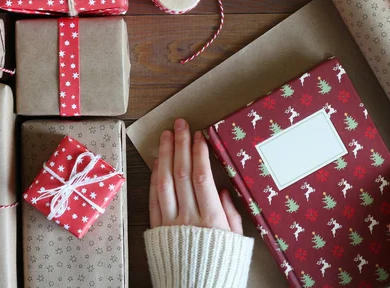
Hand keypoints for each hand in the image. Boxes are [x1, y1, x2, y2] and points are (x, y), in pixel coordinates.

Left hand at [148, 118, 242, 233]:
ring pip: (164, 182)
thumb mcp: (235, 241)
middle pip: (182, 174)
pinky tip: (157, 162)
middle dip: (181, 145)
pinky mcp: (157, 229)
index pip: (202, 177)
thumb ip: (231, 215)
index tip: (199, 135)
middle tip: (180, 125)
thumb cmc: (220, 264)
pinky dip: (154, 178)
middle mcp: (188, 218)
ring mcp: (170, 223)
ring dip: (165, 155)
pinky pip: (153, 199)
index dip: (199, 153)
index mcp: (212, 219)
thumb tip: (223, 191)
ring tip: (166, 136)